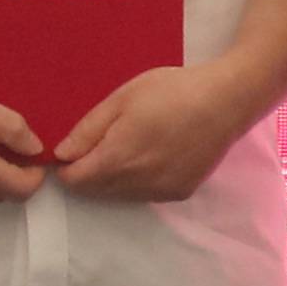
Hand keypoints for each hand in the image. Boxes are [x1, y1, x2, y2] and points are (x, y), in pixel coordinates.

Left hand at [52, 59, 254, 203]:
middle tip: (100, 142)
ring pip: (120, 194)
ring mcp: (160, 191)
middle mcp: (137, 183)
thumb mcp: (122, 99)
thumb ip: (88, 130)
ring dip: (113, 178)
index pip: (75, 180)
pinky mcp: (179, 193)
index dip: (65, 167)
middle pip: (95, 190)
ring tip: (129, 145)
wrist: (227, 102)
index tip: (70, 150)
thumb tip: (60, 155)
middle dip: (87, 172)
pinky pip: (144, 194)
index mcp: (118, 158)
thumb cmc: (172, 91)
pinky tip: (152, 154)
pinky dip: (138, 181)